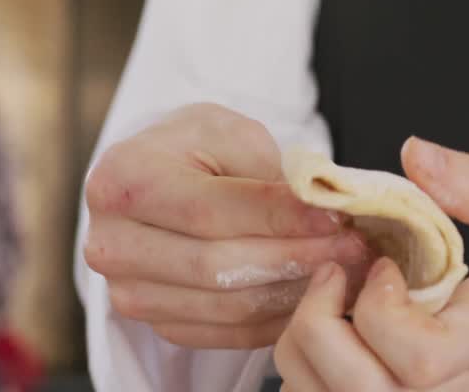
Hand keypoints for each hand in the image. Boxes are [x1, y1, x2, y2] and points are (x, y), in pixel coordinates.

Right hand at [82, 103, 372, 348]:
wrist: (156, 175)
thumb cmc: (195, 147)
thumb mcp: (230, 134)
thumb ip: (270, 172)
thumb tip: (326, 209)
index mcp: (124, 179)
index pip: (211, 210)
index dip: (280, 219)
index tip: (337, 219)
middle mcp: (113, 242)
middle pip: (218, 267)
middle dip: (298, 260)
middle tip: (355, 250)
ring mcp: (127, 291)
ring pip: (226, 308)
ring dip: (295, 294)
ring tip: (346, 271)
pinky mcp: (153, 321)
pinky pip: (225, 334)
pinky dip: (276, 318)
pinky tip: (314, 295)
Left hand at [274, 137, 468, 391]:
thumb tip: (414, 153)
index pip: (417, 360)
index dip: (381, 311)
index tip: (384, 266)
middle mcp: (448, 390)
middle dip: (318, 325)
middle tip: (334, 275)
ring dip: (306, 346)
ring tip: (328, 300)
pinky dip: (312, 365)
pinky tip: (333, 325)